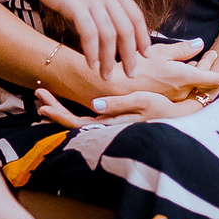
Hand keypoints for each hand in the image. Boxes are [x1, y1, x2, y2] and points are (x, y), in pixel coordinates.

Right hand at [19, 0, 150, 79]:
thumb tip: (101, 15)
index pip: (136, 15)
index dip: (143, 36)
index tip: (146, 53)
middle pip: (127, 28)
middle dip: (131, 54)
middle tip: (132, 73)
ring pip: (110, 35)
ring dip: (110, 59)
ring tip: (106, 76)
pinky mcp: (74, 4)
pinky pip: (89, 34)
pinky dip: (92, 52)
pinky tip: (91, 64)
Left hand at [35, 86, 185, 126]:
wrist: (181, 115)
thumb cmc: (162, 107)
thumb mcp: (142, 103)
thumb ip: (118, 105)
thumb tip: (93, 105)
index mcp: (109, 122)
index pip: (75, 122)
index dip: (57, 112)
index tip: (42, 101)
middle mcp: (105, 125)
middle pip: (71, 121)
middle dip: (53, 107)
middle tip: (38, 93)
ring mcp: (108, 122)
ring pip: (77, 118)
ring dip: (61, 105)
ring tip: (46, 93)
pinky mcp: (113, 117)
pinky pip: (86, 114)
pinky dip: (73, 104)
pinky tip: (67, 95)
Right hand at [107, 42, 218, 102]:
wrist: (111, 87)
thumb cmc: (134, 66)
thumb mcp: (159, 52)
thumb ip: (181, 49)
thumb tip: (199, 44)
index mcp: (183, 78)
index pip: (212, 79)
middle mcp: (180, 92)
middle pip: (202, 81)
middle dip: (208, 67)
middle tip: (213, 54)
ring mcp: (171, 99)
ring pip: (190, 87)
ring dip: (196, 74)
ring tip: (196, 60)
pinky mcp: (162, 102)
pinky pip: (179, 91)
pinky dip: (183, 81)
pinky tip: (179, 71)